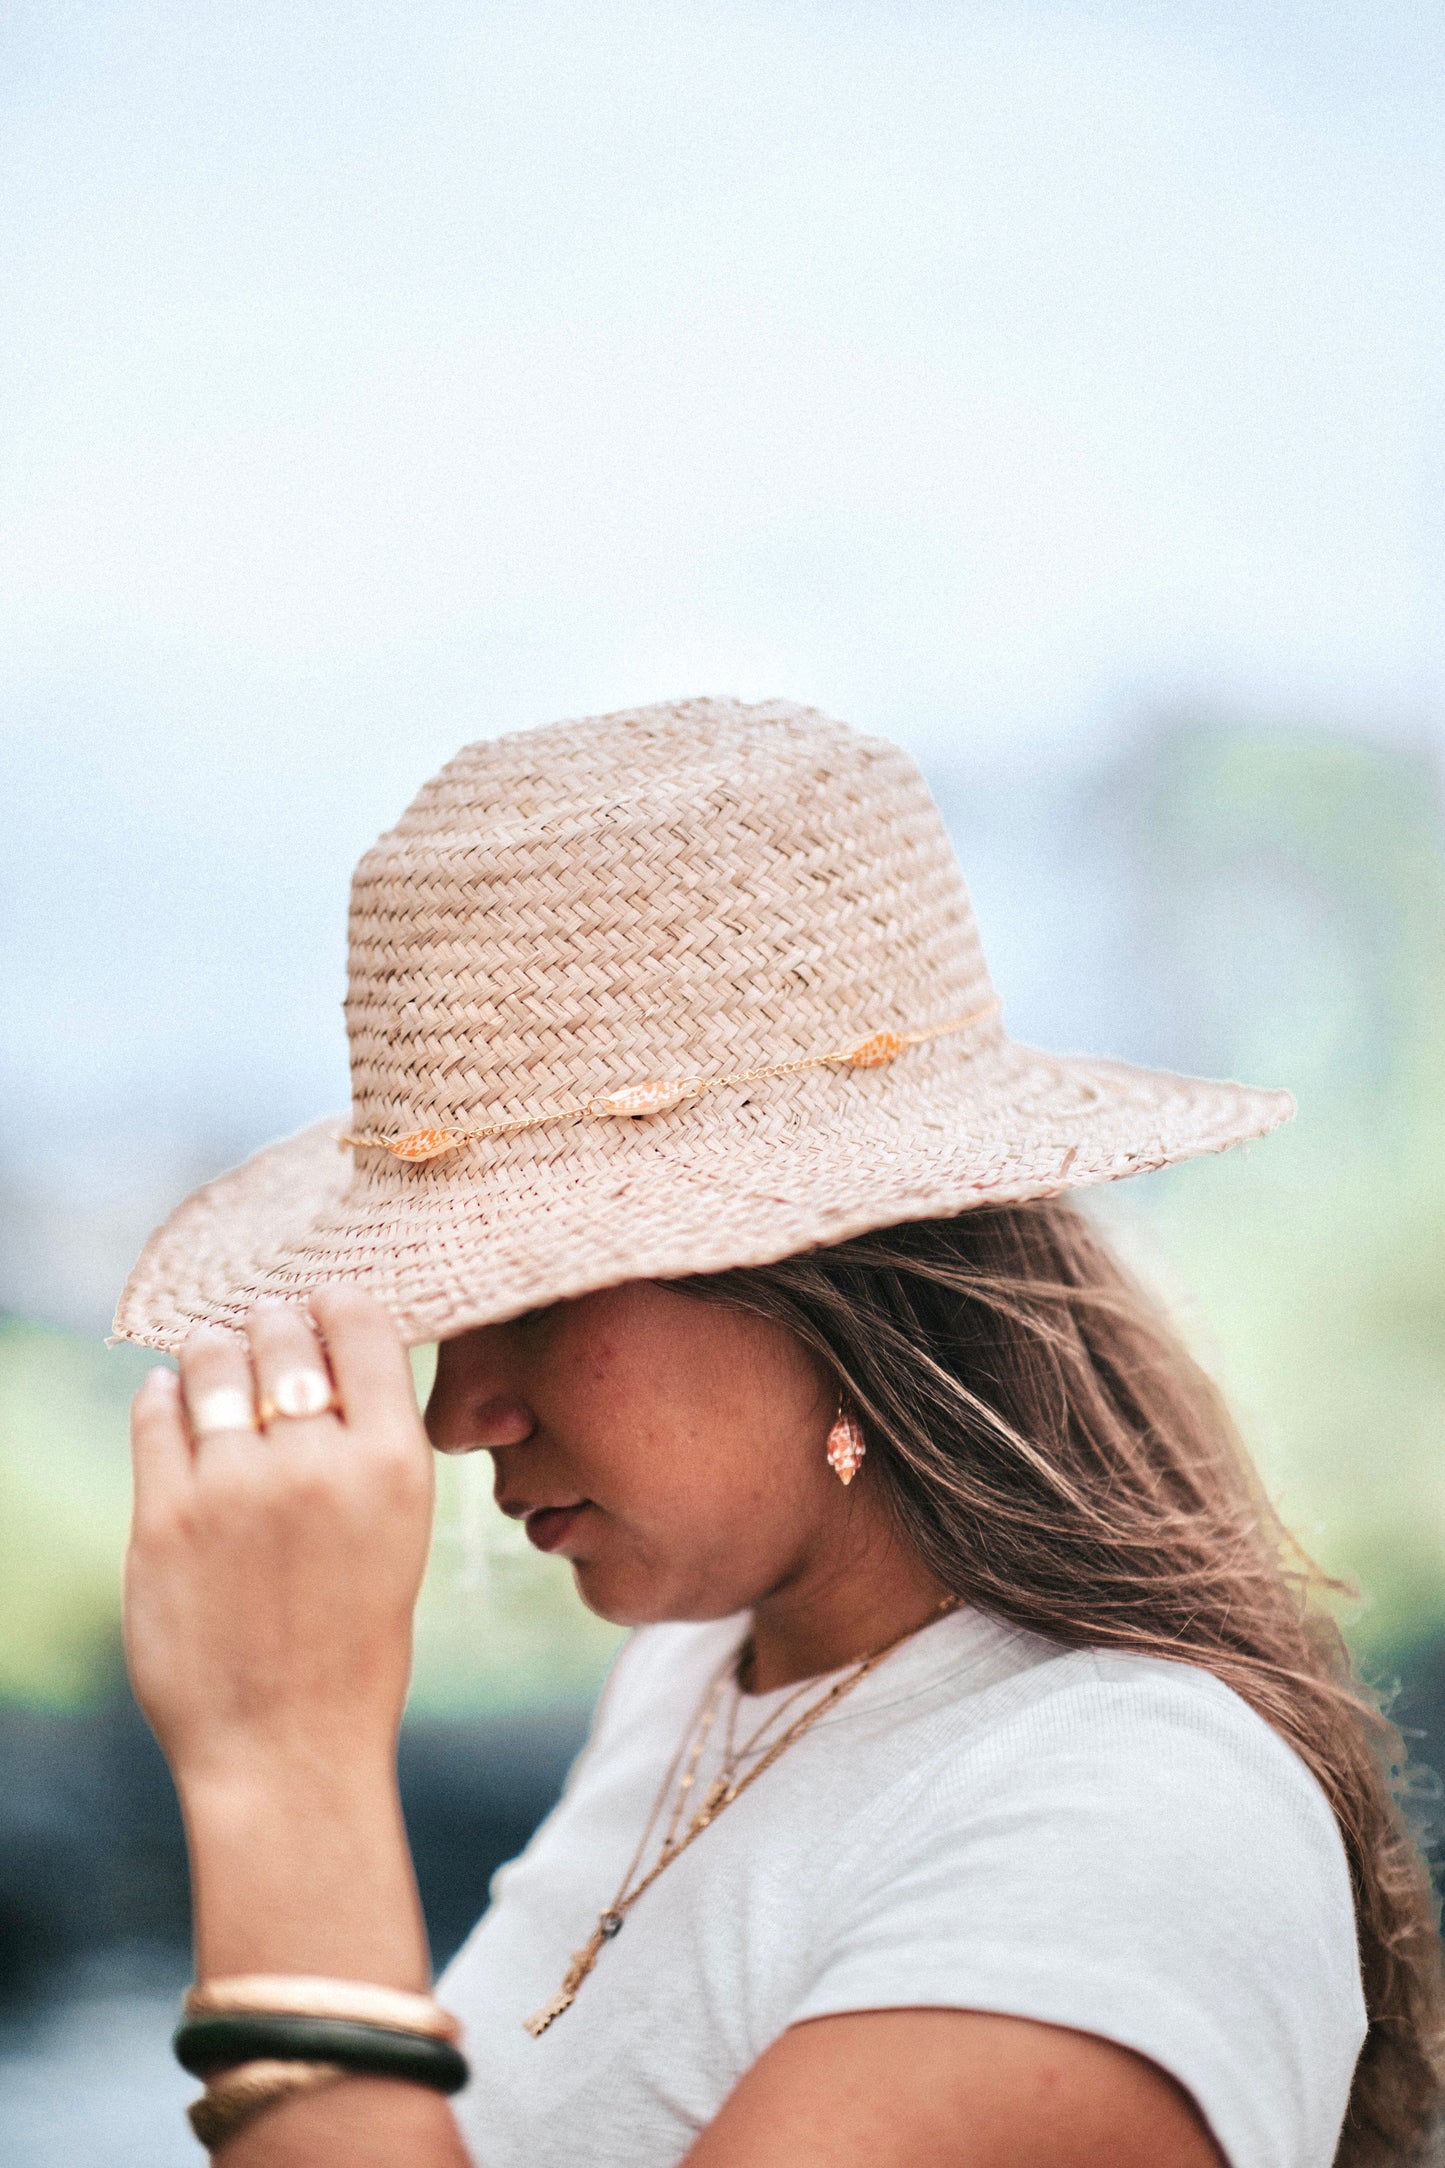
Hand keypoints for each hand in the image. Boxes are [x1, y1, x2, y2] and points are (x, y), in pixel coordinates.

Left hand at [125, 1291, 433, 1796]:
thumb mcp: (397, 1532)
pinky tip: (172, 1402)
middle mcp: (315, 1462)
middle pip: (283, 1337)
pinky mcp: (163, 1518)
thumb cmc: (354, 1645)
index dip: (337, 1305)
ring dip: (214, 1352)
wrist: (286, 1748)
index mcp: (393, 1464)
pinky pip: (156, 1415)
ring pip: (213, 1364)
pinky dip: (164, 1397)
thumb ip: (365, 1447)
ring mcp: (233, 1488)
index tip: (322, 1306)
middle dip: (272, 1327)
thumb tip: (323, 1360)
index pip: (363, 1326)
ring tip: (213, 1360)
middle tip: (264, 1330)